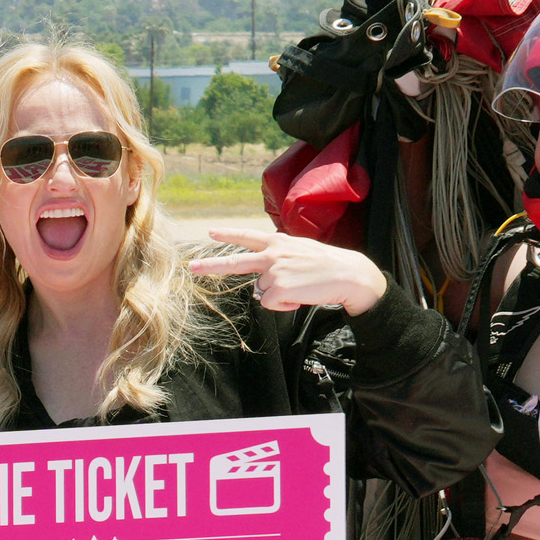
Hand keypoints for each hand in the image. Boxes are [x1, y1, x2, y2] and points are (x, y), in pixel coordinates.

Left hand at [193, 228, 387, 315]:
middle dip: (212, 265)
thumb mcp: (301, 252)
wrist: (347, 274)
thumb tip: (259, 286)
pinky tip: (301, 296)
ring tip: (301, 288)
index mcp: (278, 243)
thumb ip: (278, 260)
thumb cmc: (327, 265)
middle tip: (192, 267)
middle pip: (236, 261)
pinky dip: (284, 305)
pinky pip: (269, 304)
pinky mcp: (277, 289)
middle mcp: (272, 254)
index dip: (228, 234)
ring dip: (278, 296)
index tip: (211, 233)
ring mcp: (273, 271)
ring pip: (260, 292)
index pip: (248, 236)